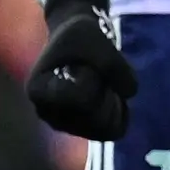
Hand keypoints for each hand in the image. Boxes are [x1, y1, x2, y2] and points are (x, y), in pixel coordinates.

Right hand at [27, 0, 136, 141]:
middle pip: (94, 118)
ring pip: (105, 129)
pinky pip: (112, 131)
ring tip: (105, 84)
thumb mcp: (95, 40)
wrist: (76, 43)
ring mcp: (64, 124)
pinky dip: (120, 114)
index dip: (94, 78)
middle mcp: (47, 113)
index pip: (81, 99)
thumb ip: (112, 64)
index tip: (84, 64)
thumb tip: (130, 93)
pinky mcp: (82, 129)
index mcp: (39, 91)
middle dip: (108, 95)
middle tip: (100, 75)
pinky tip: (114, 96)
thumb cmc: (80, 39)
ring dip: (114, 105)